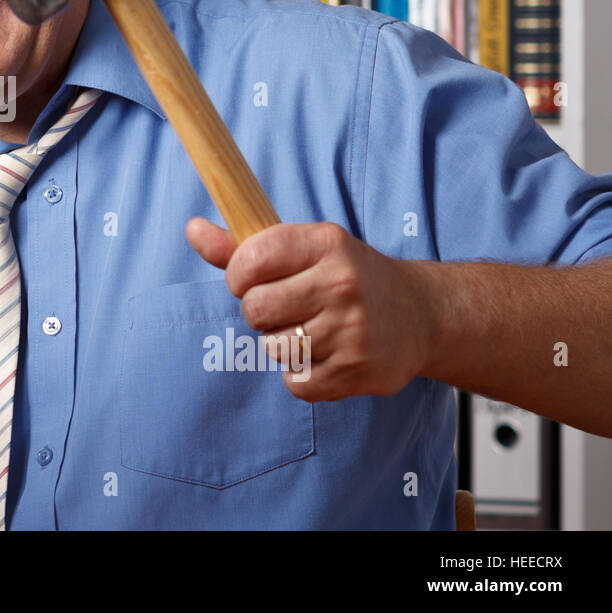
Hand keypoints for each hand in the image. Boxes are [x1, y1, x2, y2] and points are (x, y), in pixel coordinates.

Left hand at [185, 218, 437, 400]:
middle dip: (260, 312)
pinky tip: (327, 355)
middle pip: (254, 309)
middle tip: (289, 307)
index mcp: (326, 243)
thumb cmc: (345, 276)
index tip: (252, 278)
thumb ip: (243, 246)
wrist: (421, 315)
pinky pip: (295, 382)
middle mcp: (342, 283)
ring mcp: (353, 329)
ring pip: (273, 348)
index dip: (239, 275)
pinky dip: (301, 375)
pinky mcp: (358, 372)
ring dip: (282, 344)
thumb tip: (191, 229)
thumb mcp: (303, 248)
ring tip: (313, 329)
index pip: (251, 259)